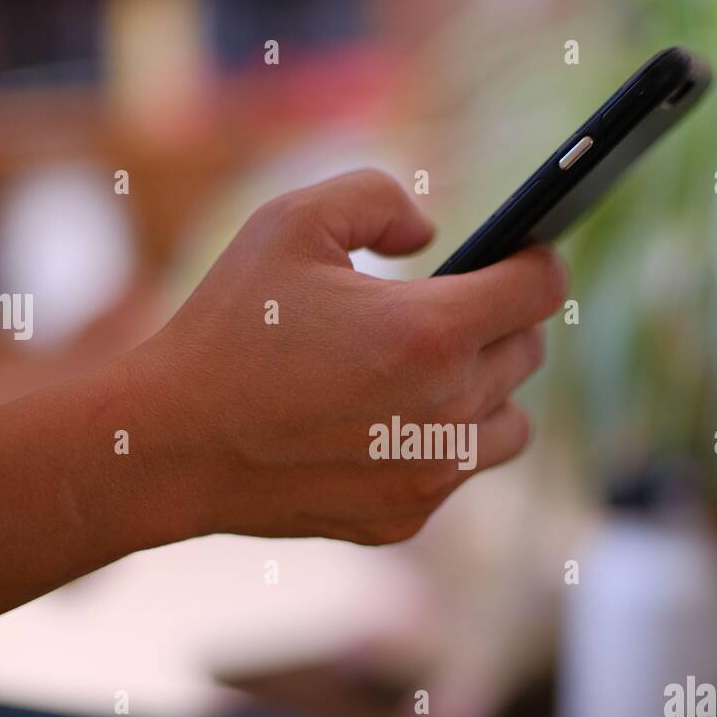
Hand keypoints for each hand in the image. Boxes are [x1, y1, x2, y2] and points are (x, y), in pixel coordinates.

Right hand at [127, 169, 567, 545]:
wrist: (173, 445)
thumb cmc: (230, 328)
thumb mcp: (292, 222)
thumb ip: (379, 199)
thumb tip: (432, 233)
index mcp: (433, 331)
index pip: (542, 289)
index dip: (536, 261)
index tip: (518, 256)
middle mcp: (450, 410)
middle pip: (528, 353)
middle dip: (499, 322)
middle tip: (445, 311)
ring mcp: (431, 475)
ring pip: (511, 425)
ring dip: (485, 391)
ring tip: (425, 373)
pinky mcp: (406, 517)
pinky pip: (456, 474)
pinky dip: (437, 446)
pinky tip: (380, 426)